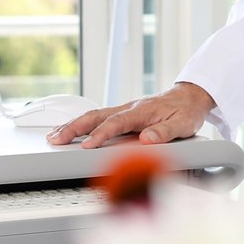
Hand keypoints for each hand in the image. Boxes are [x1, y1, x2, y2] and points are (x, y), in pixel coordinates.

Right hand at [45, 82, 215, 149]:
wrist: (189, 97)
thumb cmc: (185, 112)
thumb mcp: (182, 124)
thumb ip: (164, 132)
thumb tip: (147, 139)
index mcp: (142, 111)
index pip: (117, 123)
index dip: (101, 135)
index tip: (88, 145)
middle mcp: (129, 108)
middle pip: (97, 116)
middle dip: (75, 128)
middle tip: (56, 139)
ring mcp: (124, 110)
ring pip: (93, 116)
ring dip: (72, 125)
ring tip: (54, 136)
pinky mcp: (122, 113)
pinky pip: (97, 117)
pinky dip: (81, 124)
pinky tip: (69, 130)